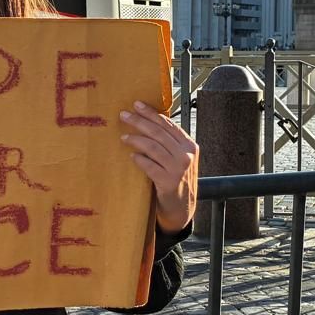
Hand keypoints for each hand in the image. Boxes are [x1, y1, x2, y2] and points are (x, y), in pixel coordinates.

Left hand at [120, 101, 198, 233]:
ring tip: (123, 137)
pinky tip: (132, 156)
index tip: (136, 105)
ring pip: (154, 147)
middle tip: (124, 115)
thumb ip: (169, 143)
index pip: (168, 125)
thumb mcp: (179, 159)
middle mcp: (187, 155)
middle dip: (140, 122)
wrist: (182, 209)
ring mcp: (179, 169)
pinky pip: (150, 166)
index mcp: (190, 146)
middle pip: (159, 133)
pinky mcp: (169, 183)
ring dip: (136, 139)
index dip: (152, 113)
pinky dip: (140, 159)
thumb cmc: (177, 181)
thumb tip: (148, 122)